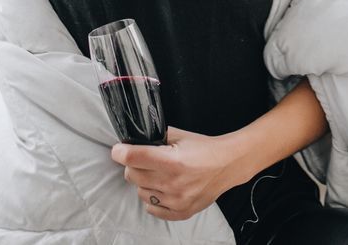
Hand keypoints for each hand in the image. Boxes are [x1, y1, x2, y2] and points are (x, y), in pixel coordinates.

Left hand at [111, 127, 244, 221]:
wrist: (228, 165)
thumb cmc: (204, 148)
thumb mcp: (180, 135)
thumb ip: (156, 137)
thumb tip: (133, 140)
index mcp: (172, 160)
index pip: (133, 157)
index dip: (120, 152)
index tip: (119, 150)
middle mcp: (172, 183)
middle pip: (132, 175)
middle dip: (133, 165)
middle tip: (144, 160)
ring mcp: (176, 200)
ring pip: (140, 192)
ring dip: (144, 182)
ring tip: (158, 174)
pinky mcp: (181, 212)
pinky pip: (151, 208)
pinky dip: (153, 198)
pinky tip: (162, 188)